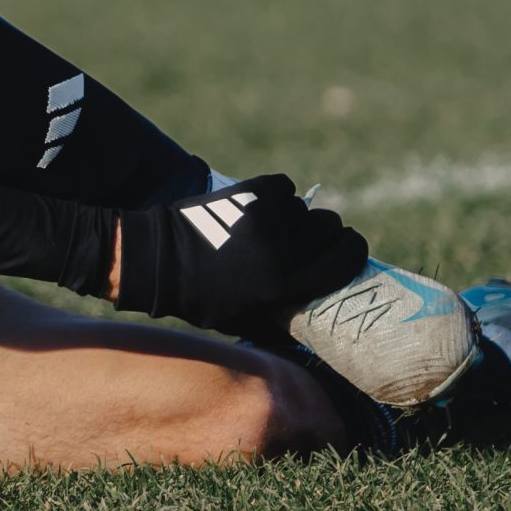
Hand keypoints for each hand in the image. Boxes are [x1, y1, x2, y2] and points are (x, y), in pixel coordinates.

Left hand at [115, 175, 366, 335]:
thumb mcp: (247, 322)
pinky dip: (277, 196)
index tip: (344, 252)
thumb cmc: (202, 300)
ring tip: (269, 232)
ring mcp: (268, 216)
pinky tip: (259, 211)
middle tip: (306, 242)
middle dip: (325, 235)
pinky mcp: (253, 191)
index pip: (348, 257)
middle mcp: (283, 250)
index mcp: (286, 285)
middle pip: (332, 226)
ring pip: (305, 208)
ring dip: (295, 218)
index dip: (351, 252)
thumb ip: (289, 319)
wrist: (159, 260)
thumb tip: (327, 318)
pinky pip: (286, 187)